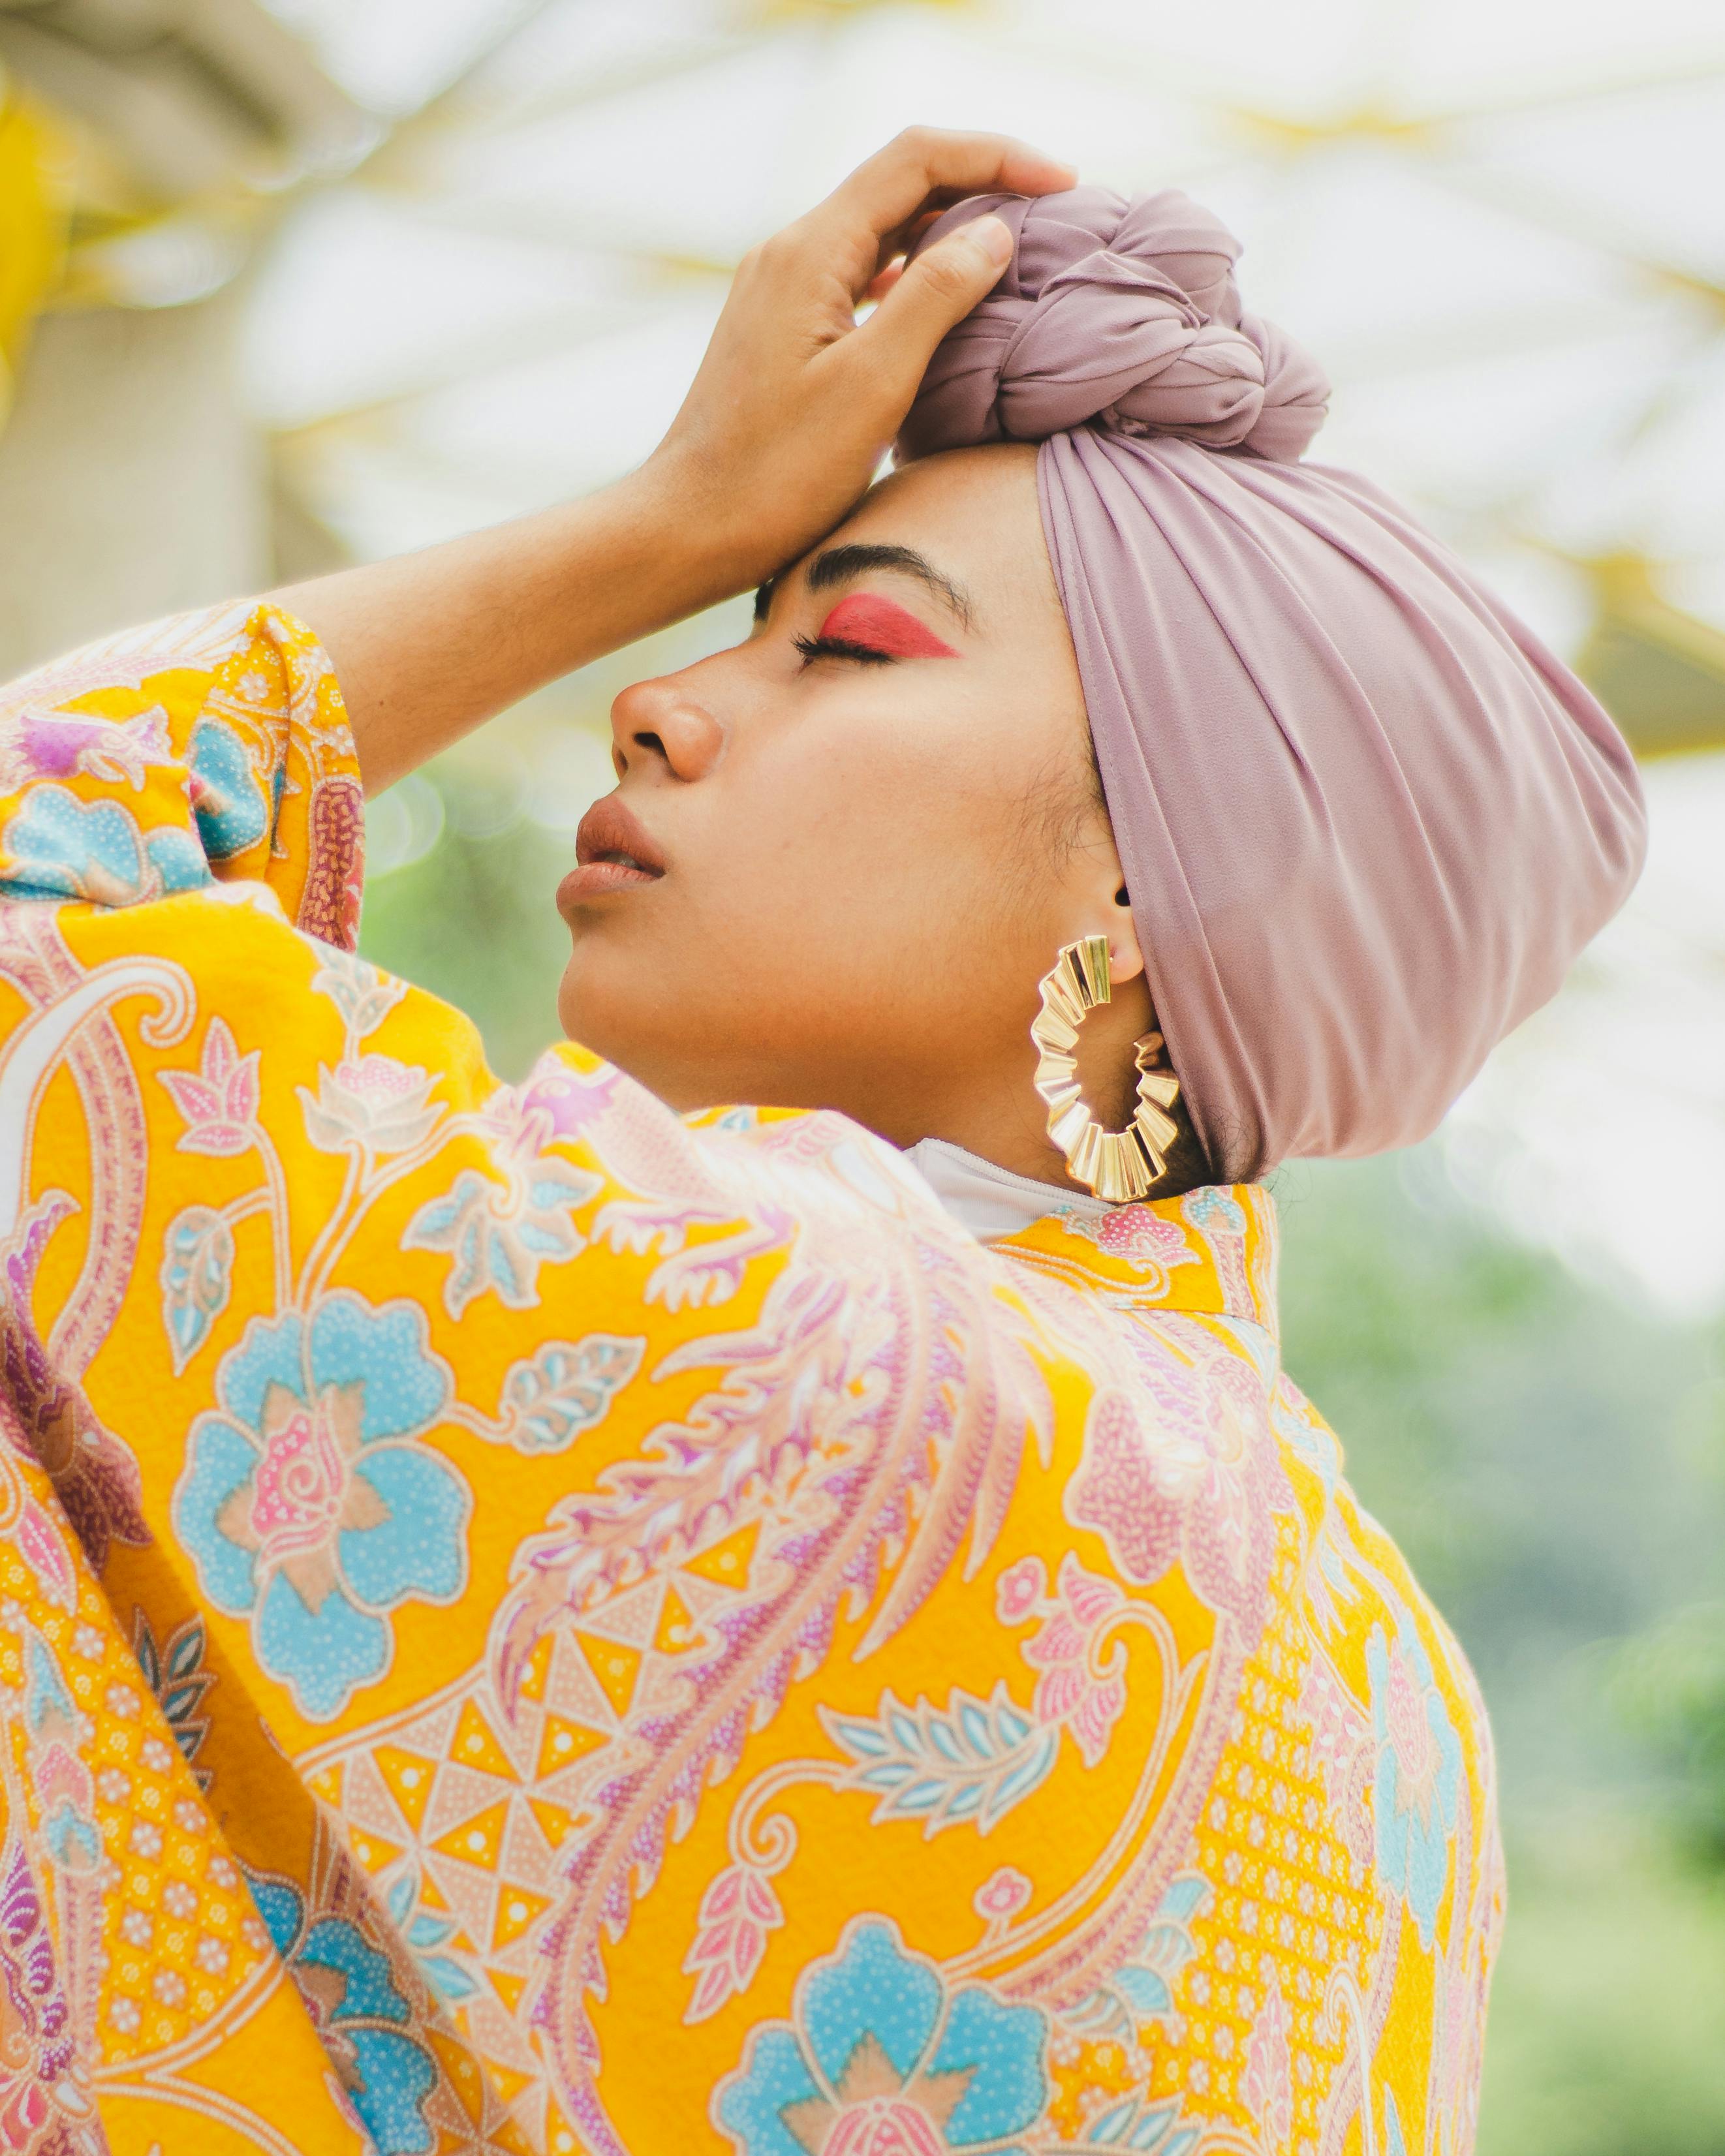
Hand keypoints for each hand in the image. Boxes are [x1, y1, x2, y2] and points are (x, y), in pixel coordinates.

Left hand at [639, 127, 1073, 590]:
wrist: (691, 528)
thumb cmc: (777, 474)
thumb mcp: (872, 386)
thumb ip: (935, 298)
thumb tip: (995, 232)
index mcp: (811, 251)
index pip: (916, 159)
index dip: (997, 156)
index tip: (1064, 182)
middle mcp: (791, 252)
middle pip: (900, 183)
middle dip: (980, 184)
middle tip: (1053, 213)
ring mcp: (782, 289)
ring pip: (881, 228)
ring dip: (950, 228)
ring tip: (1015, 250)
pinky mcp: (783, 327)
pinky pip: (861, 273)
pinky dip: (914, 272)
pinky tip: (948, 300)